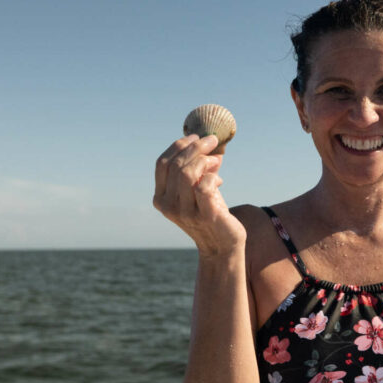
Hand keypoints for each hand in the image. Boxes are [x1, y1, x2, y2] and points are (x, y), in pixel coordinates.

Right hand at [153, 134, 245, 253]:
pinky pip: (204, 186)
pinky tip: (219, 181)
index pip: (162, 164)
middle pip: (176, 165)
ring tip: (217, 161)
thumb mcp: (198, 189)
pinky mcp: (204, 215)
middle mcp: (168, 206)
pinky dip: (212, 176)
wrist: (222, 245)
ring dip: (204, 159)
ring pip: (187, 173)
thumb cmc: (210, 213)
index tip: (195, 136)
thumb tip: (207, 142)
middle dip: (196, 147)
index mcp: (161, 198)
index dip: (178, 146)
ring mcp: (184, 212)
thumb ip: (198, 168)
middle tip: (213, 140)